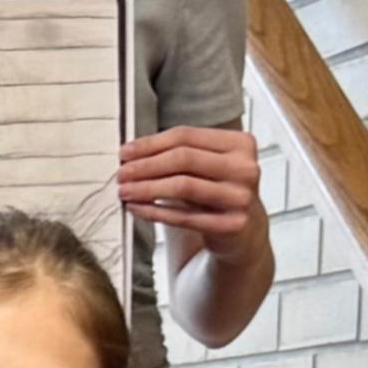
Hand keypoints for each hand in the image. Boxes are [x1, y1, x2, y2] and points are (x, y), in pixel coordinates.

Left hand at [119, 126, 262, 242]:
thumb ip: (178, 154)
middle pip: (183, 158)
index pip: (186, 136)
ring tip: (125, 191)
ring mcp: (241, 197)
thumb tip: (132, 152)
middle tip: (122, 173)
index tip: (126, 152)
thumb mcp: (206, 166)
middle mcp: (245, 168)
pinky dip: (154, 211)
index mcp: (240, 143)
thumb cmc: (218, 192)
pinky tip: (137, 208)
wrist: (244, 231)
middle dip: (146, 165)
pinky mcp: (232, 225)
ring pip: (183, 186)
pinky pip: (184, 217)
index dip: (151, 143)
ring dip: (146, 188)